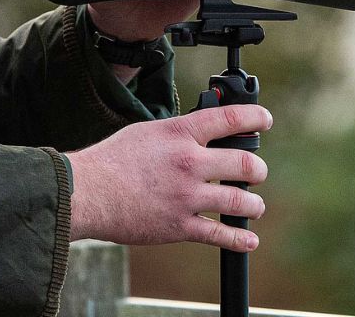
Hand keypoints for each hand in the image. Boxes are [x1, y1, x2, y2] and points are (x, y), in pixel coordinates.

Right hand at [66, 105, 271, 250]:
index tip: (265, 119)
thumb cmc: (114, 158)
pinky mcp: (179, 226)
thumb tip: (201, 134)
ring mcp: (186, 196)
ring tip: (255, 204)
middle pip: (244, 163)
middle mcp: (189, 162)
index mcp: (181, 133)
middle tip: (256, 171)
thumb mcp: (149, 131)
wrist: (89, 191)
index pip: (229, 119)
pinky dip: (239, 239)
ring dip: (254, 203)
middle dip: (257, 168)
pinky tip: (249, 239)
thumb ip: (179, 133)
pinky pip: (219, 234)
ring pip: (239, 201)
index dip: (254, 117)